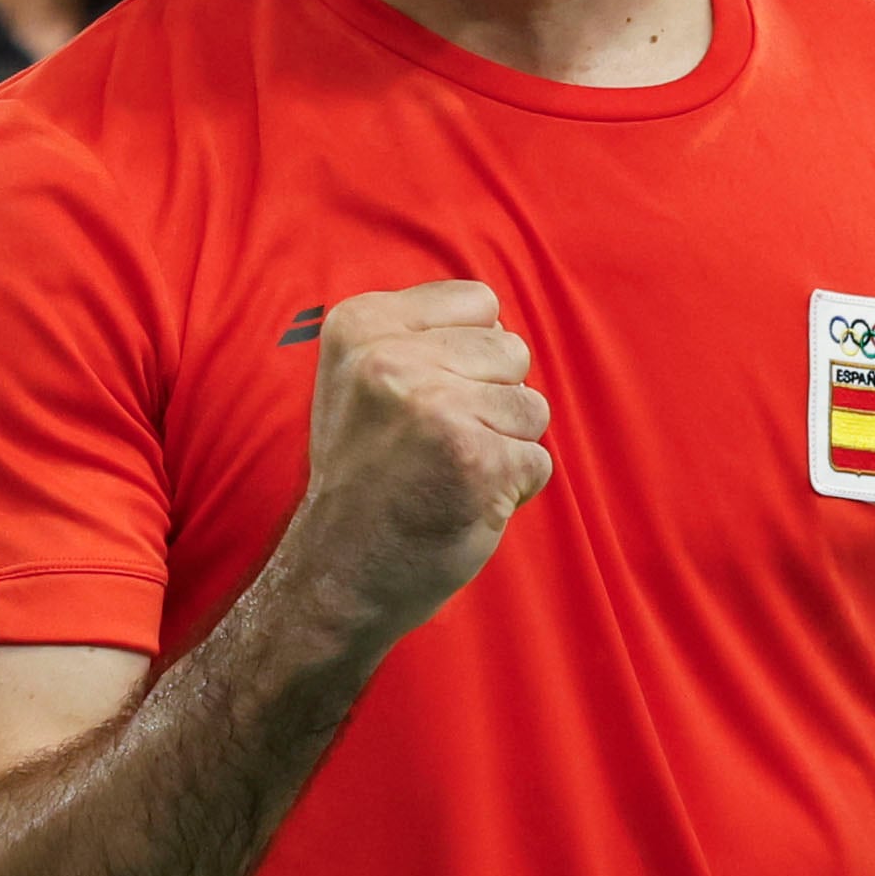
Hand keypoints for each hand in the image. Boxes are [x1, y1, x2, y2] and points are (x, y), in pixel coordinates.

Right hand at [276, 281, 552, 648]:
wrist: (337, 573)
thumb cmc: (366, 479)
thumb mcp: (360, 381)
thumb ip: (422, 337)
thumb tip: (501, 323)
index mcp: (361, 325)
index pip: (478, 302)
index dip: (470, 356)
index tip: (423, 401)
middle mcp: (393, 358)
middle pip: (512, 351)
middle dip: (492, 402)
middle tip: (435, 447)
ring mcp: (436, 408)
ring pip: (532, 405)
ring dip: (505, 447)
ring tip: (448, 474)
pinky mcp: (476, 461)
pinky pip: (537, 460)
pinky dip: (512, 490)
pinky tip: (461, 504)